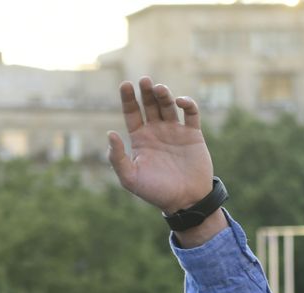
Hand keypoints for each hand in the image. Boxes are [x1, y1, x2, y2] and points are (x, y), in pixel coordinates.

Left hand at [107, 78, 214, 213]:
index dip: (128, 98)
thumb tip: (110, 134)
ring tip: (159, 89)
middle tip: (144, 80)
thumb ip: (117, 158)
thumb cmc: (155, 192)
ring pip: (168, 105)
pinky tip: (180, 102)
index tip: (125, 85)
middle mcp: (157, 131)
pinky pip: (191, 113)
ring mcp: (175, 131)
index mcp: (140, 139)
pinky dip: (187, 104)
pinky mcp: (193, 134)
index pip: (132, 112)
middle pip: (150, 104)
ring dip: (164, 94)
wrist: (184, 201)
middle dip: (146, 91)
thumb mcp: (130, 178)